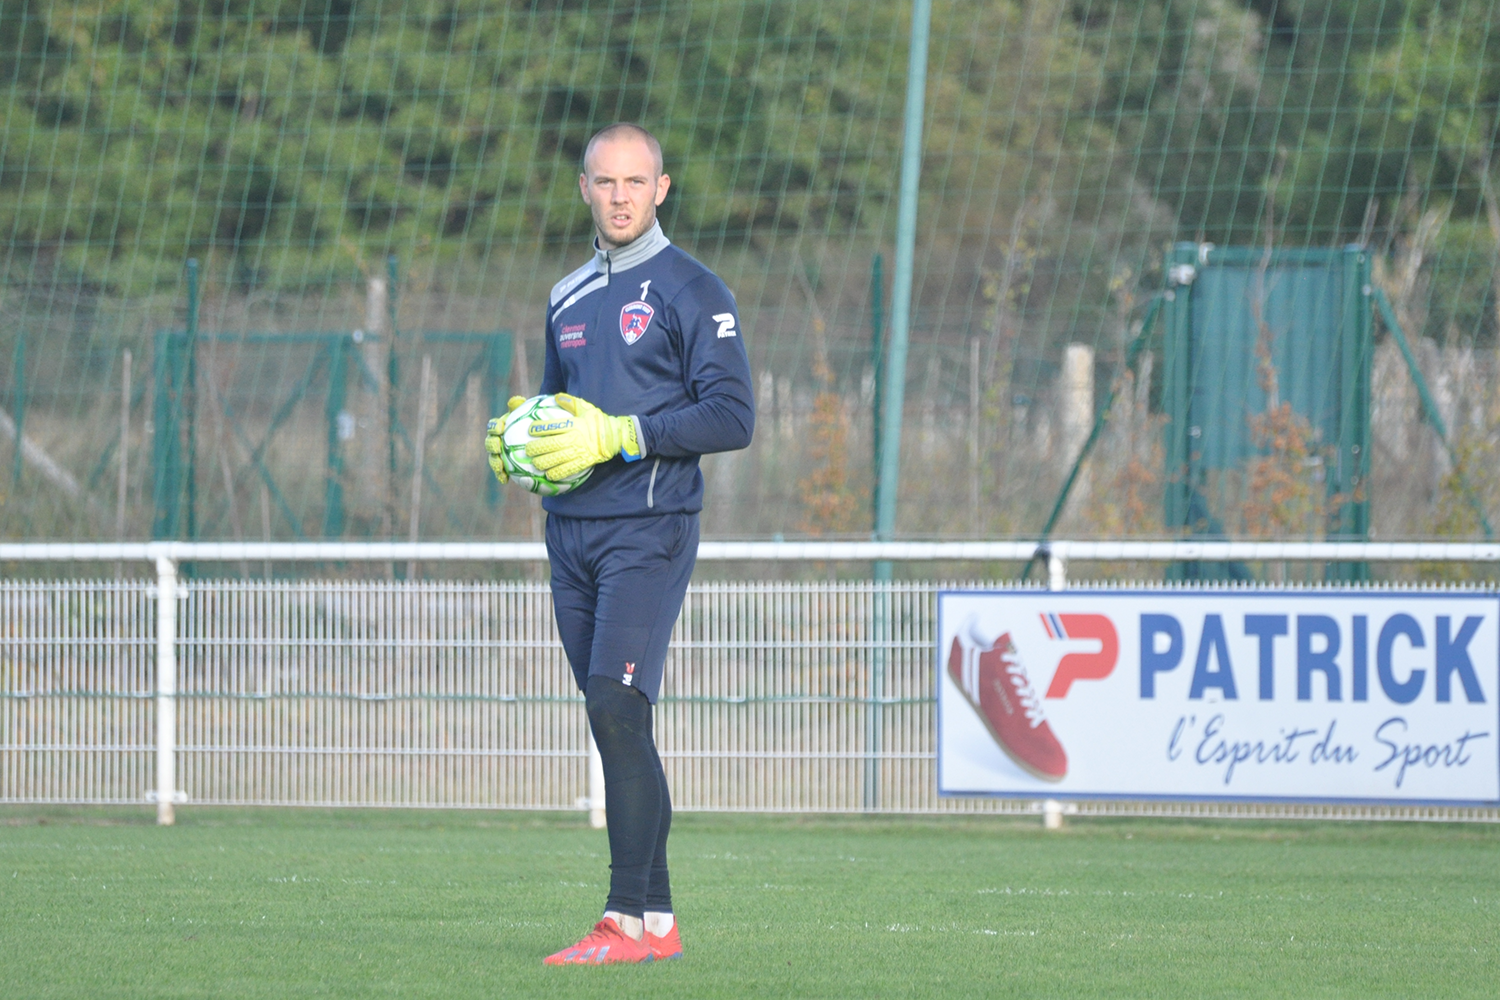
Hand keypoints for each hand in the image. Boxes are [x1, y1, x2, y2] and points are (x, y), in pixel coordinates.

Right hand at [483, 396, 528, 484]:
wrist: (536, 440)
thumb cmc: (532, 425)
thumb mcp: (529, 414)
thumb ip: (522, 407)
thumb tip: (517, 400)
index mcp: (501, 427)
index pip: (493, 426)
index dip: (494, 427)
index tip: (500, 429)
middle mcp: (497, 440)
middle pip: (490, 442)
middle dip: (491, 445)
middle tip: (497, 447)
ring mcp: (499, 454)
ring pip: (493, 458)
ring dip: (494, 462)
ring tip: (500, 467)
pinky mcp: (504, 466)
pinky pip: (500, 471)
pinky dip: (501, 475)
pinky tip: (505, 480)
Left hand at [525, 393, 640, 480]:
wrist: (616, 437)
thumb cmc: (599, 421)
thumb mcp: (586, 408)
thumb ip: (570, 402)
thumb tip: (556, 396)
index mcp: (574, 424)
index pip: (553, 426)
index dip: (539, 428)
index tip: (530, 430)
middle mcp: (574, 438)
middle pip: (551, 444)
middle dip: (537, 448)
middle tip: (527, 450)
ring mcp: (579, 452)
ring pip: (557, 458)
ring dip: (544, 462)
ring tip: (535, 463)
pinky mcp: (583, 462)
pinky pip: (568, 469)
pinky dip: (557, 473)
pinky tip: (549, 475)